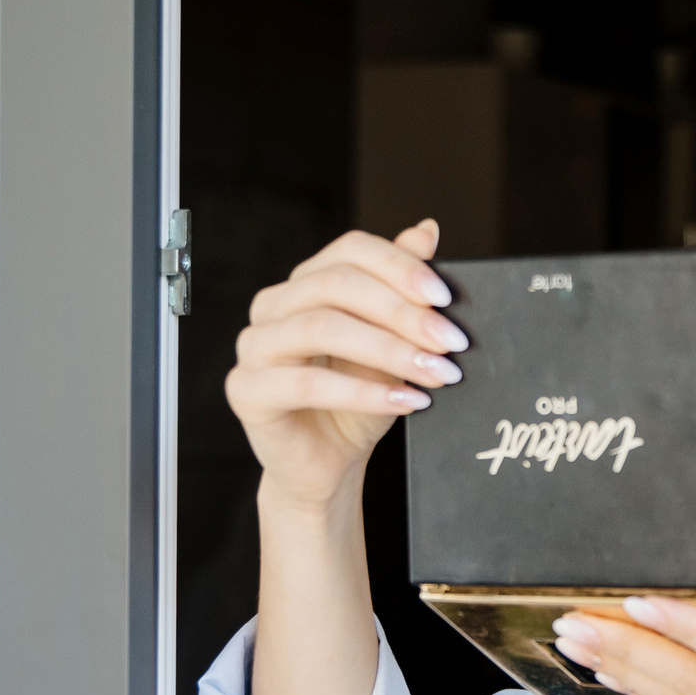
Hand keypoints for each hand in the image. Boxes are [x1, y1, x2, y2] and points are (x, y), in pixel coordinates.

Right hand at [225, 221, 465, 508]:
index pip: (350, 250)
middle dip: (402, 312)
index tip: (444, 298)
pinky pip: (306, 383)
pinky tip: (404, 401)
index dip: (399, 266)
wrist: (328, 464)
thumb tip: (427, 229)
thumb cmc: (357, 402)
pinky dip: (363, 392)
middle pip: (336, 284)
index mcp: (306, 283)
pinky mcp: (245, 389)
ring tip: (435, 374)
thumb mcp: (392, 343)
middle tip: (450, 342)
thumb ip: (403, 289)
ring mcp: (253, 345)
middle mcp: (274, 306)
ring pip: (322, 328)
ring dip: (388, 350)